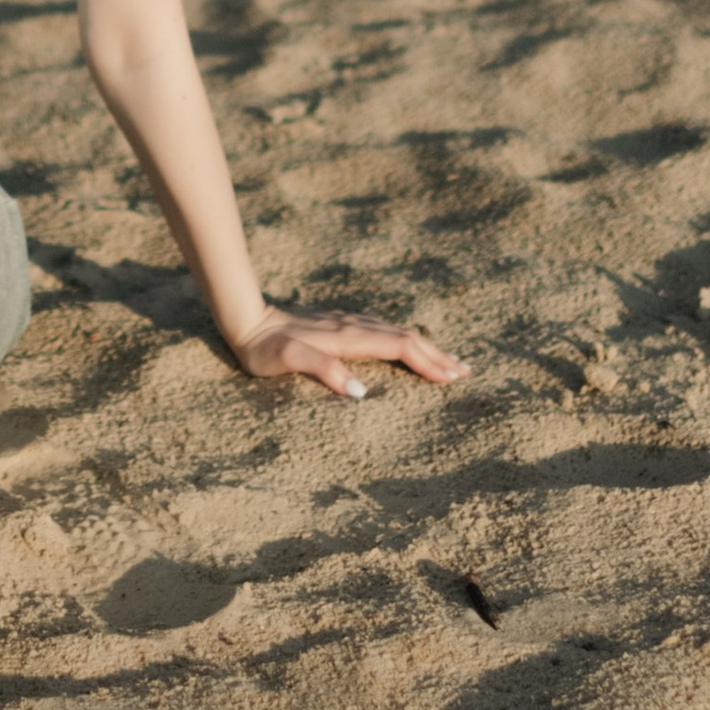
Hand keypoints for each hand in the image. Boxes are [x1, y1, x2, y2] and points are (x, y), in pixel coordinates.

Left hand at [228, 305, 469, 402]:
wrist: (244, 318)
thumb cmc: (263, 347)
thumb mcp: (287, 360)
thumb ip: (322, 370)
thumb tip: (360, 391)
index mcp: (348, 336)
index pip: (400, 347)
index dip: (428, 362)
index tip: (453, 379)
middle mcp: (354, 326)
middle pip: (407, 337)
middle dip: (437, 354)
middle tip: (465, 372)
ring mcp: (348, 322)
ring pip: (398, 332)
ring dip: (426, 347)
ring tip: (448, 361)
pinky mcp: (341, 324)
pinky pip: (384, 331)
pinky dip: (406, 341)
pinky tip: (409, 346)